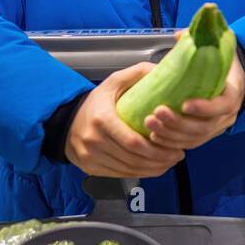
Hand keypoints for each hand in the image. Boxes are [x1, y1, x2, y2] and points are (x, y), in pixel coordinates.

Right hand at [65, 63, 184, 177]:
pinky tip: (153, 168)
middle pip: (133, 158)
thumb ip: (138, 73)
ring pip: (128, 169)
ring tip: (170, 162)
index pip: (133, 142)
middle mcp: (94, 140)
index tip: (176, 148)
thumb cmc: (96, 102)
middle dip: (159, 160)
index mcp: (102, 119)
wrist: (66, 121)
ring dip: (153, 169)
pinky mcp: (91, 167)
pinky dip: (140, 174)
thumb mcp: (114, 82)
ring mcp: (91, 156)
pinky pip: (120, 175)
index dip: (157, 149)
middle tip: (178, 155)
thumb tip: (163, 69)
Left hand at [142, 51, 244, 149]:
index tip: (184, 104)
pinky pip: (189, 144)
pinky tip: (155, 136)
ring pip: (195, 138)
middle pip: (204, 127)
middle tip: (157, 112)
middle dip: (178, 122)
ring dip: (171, 134)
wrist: (232, 83)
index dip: (204, 108)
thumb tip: (180, 35)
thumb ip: (201, 41)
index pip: (222, 106)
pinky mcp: (204, 135)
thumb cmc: (222, 67)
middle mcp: (226, 116)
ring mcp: (216, 128)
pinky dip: (172, 142)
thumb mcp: (218, 50)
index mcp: (232, 94)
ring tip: (150, 124)